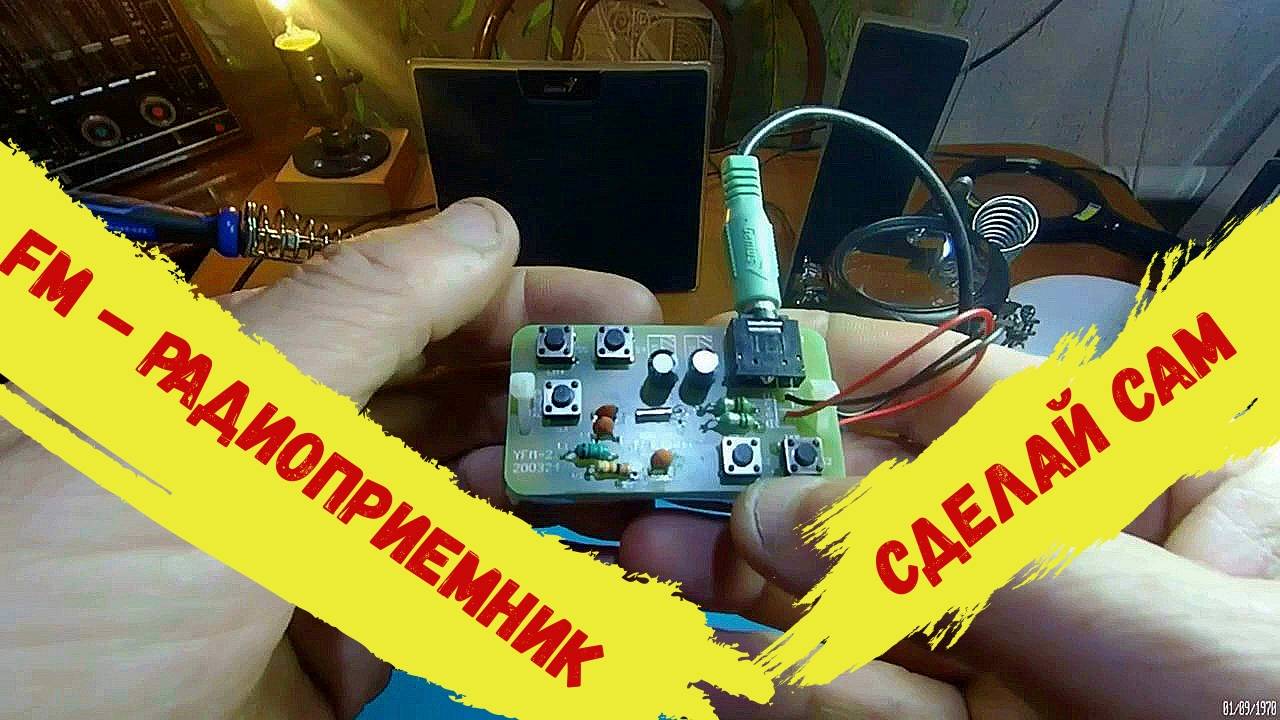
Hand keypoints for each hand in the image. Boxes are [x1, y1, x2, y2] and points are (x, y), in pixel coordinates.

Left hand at [1, 198, 662, 719]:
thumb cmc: (80, 574)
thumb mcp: (231, 415)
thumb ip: (363, 313)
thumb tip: (486, 227)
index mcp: (261, 376)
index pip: (420, 308)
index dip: (528, 301)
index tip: (629, 315)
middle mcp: (294, 461)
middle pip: (455, 409)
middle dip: (560, 405)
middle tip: (658, 416)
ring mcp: (316, 567)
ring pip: (465, 518)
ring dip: (554, 503)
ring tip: (636, 496)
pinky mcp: (333, 666)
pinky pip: (442, 623)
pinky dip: (516, 607)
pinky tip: (583, 587)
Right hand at [618, 309, 1279, 718]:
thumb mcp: (1177, 633)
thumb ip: (979, 563)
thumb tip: (789, 506)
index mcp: (1158, 491)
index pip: (980, 400)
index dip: (850, 368)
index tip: (739, 357)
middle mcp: (1073, 574)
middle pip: (884, 509)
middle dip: (762, 486)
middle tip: (654, 470)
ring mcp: (1019, 675)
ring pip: (853, 617)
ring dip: (743, 584)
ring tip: (645, 553)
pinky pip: (858, 711)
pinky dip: (772, 692)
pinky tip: (699, 659)